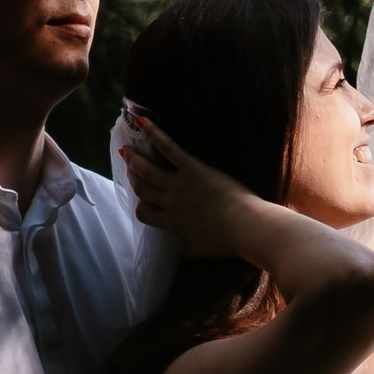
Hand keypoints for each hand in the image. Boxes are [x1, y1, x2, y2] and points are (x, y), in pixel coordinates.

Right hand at [120, 112, 256, 260]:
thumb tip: (180, 248)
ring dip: (135, 159)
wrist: (245, 227)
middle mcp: (171, 203)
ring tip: (127, 149)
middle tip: (130, 166)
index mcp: (173, 223)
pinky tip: (145, 123)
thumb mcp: (201, 250)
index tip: (140, 199)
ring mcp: (181, 185)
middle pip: (142, 190)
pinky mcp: (194, 169)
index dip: (140, 205)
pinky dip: (155, 135)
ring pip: (148, 171)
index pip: (145, 214)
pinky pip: (170, 150)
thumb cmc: (228, 241)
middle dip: (133, 177)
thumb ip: (187, 247)